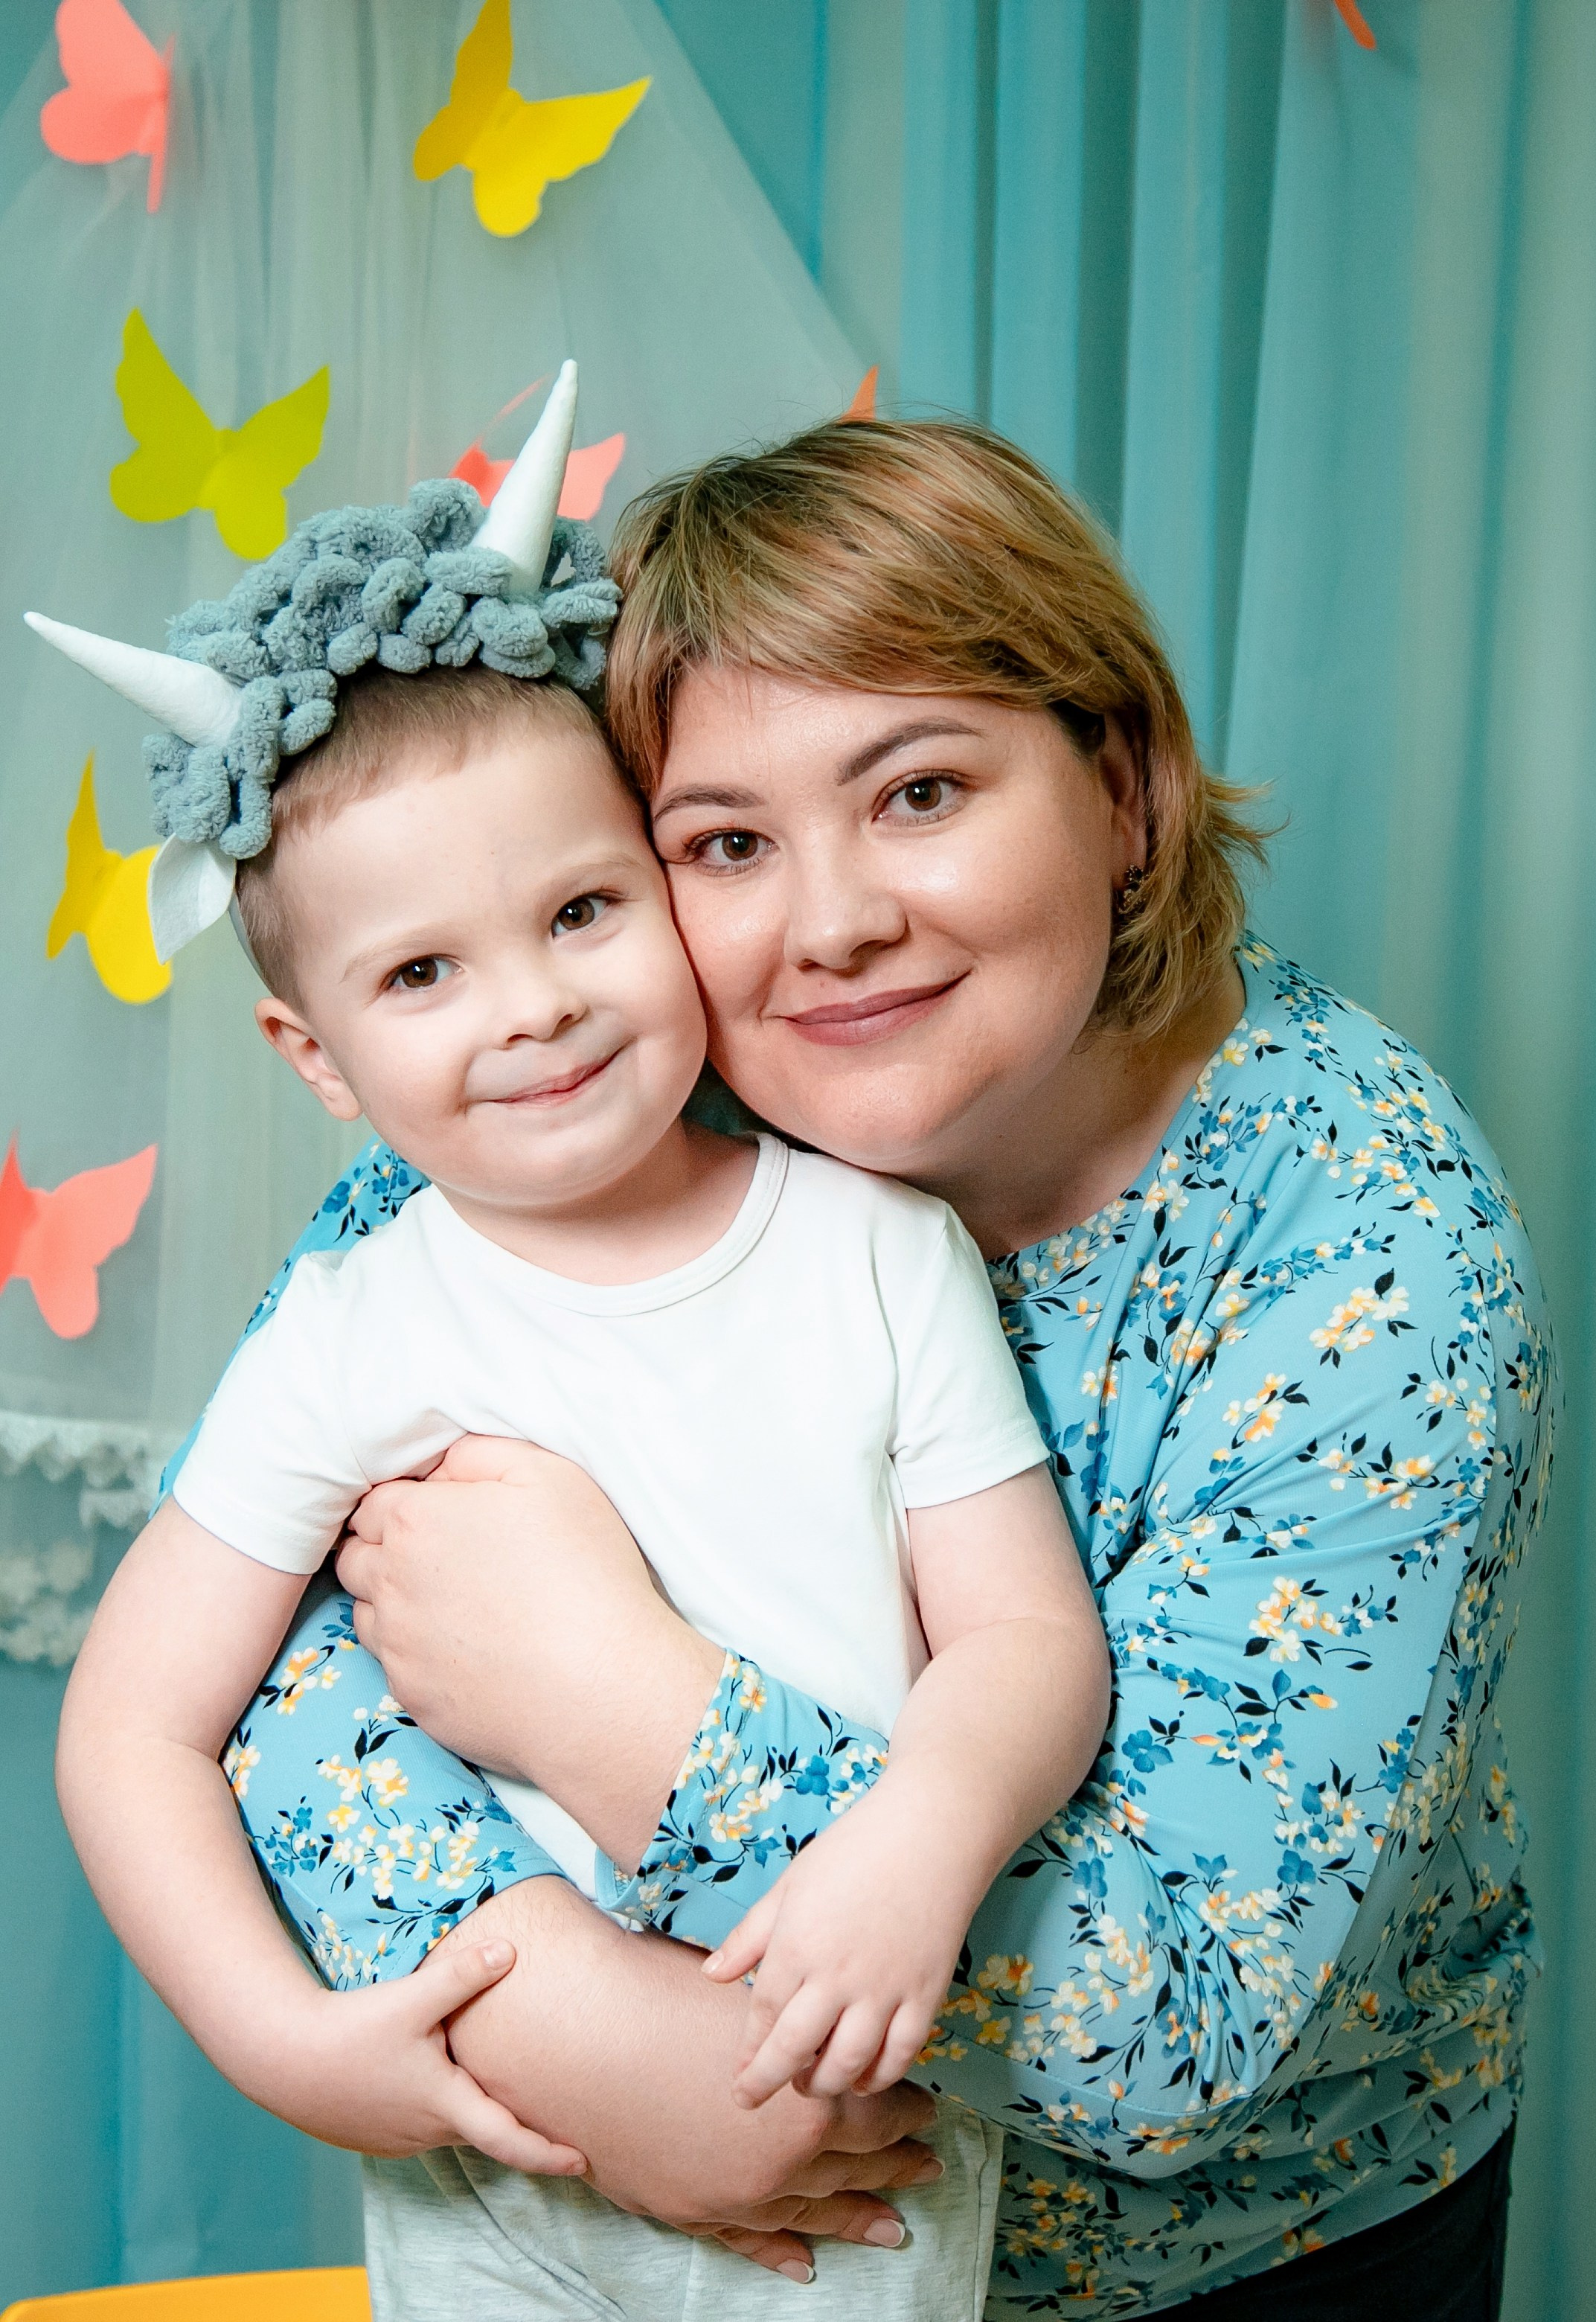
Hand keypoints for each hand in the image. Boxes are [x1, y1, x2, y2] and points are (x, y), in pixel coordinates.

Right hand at [255, 1934, 585, 2174]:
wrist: (283, 2059)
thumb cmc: (348, 2032)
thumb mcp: (410, 1999)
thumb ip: (461, 1975)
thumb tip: (511, 1950)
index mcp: (444, 2104)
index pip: (508, 2139)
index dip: (548, 2153)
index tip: (583, 2160)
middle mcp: (426, 2131)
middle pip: (483, 2128)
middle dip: (517, 2124)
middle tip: (556, 2117)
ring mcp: (399, 2139)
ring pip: (452, 2124)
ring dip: (474, 2111)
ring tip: (499, 2089)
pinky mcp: (377, 2134)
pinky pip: (423, 2123)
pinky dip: (443, 2108)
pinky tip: (439, 2079)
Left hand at [335, 1437, 722, 1865]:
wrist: (602, 1689)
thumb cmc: (585, 1574)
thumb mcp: (549, 1477)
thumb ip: (480, 1453)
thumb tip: (441, 1463)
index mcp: (416, 1522)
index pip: (375, 1500)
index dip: (405, 1499)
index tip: (438, 1509)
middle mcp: (391, 1584)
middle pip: (357, 1555)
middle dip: (384, 1546)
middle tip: (440, 1551)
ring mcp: (398, 1647)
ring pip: (367, 1611)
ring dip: (393, 1599)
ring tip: (452, 1601)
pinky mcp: (414, 1698)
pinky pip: (394, 1664)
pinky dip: (417, 1651)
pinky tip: (466, 1648)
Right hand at [446, 1881, 942, 2281]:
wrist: (571, 2033)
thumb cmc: (658, 1994)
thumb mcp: (749, 1994)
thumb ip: (793, 2023)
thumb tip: (821, 2017)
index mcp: (805, 2099)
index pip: (877, 2111)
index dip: (906, 2108)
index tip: (928, 2106)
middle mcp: (779, 2160)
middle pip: (855, 2167)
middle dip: (896, 2166)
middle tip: (931, 2167)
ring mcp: (733, 2194)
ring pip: (811, 2214)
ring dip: (856, 2219)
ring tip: (893, 2228)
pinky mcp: (687, 2211)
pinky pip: (747, 2242)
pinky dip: (779, 2255)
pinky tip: (806, 2267)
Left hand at [702, 1787, 971, 2106]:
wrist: (930, 1831)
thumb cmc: (853, 1850)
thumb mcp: (790, 1884)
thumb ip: (750, 1936)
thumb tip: (711, 1976)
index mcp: (797, 1946)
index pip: (763, 2017)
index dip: (749, 2052)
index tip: (739, 2076)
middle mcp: (837, 1977)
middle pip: (796, 2050)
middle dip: (769, 2082)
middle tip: (753, 2098)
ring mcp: (884, 1990)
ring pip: (847, 2063)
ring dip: (823, 2085)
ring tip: (809, 2086)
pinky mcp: (925, 1994)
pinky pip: (900, 2054)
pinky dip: (879, 2077)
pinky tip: (862, 2079)